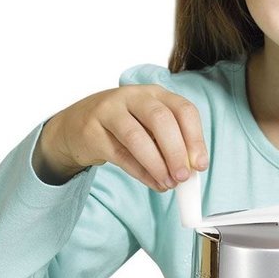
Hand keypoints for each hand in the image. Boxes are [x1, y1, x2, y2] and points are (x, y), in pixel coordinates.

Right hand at [32, 85, 207, 192]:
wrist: (77, 127)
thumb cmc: (124, 128)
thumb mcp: (150, 128)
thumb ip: (171, 144)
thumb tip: (191, 170)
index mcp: (156, 94)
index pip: (183, 110)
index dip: (195, 138)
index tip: (200, 164)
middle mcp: (133, 96)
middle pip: (161, 120)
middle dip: (176, 152)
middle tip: (183, 177)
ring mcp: (109, 111)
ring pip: (137, 138)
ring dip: (157, 165)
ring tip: (168, 184)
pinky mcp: (91, 131)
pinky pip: (119, 154)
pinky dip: (140, 173)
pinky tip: (153, 183)